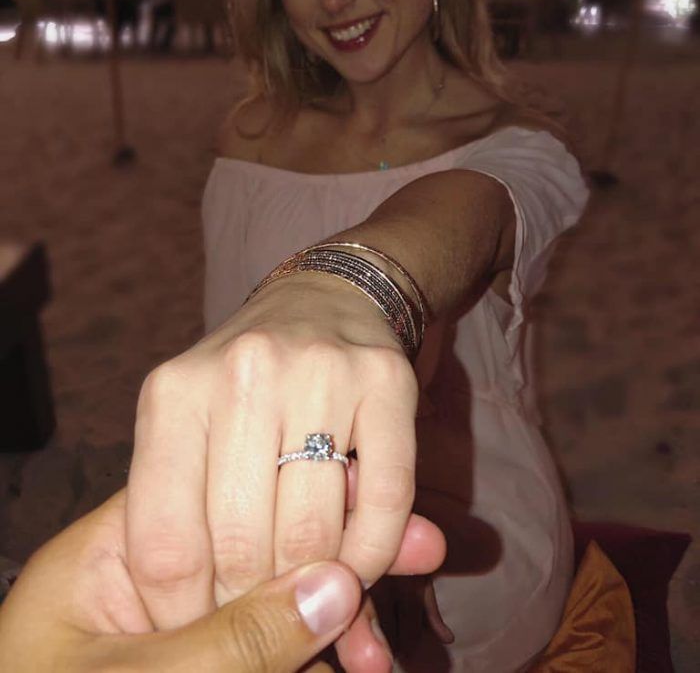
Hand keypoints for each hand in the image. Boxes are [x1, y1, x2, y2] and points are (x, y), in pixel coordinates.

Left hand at [0, 491, 360, 672]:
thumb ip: (230, 641)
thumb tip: (334, 587)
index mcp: (115, 552)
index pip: (219, 494)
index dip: (297, 497)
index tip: (368, 501)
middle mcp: (156, 582)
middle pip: (265, 542)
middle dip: (337, 560)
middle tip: (419, 550)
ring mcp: (190, 627)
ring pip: (282, 599)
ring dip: (345, 617)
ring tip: (394, 643)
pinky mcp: (217, 661)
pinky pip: (281, 645)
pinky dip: (325, 653)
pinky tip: (372, 660)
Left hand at [126, 274, 422, 634]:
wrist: (323, 298)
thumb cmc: (245, 383)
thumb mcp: (193, 429)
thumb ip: (192, 519)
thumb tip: (208, 638)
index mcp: (174, 393)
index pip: (165, 546)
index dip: (184, 615)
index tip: (204, 634)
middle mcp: (243, 374)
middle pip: (242, 548)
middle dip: (252, 606)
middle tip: (263, 619)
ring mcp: (319, 372)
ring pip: (314, 533)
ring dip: (314, 587)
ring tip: (309, 594)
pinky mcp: (386, 380)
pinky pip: (384, 502)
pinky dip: (374, 553)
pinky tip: (359, 563)